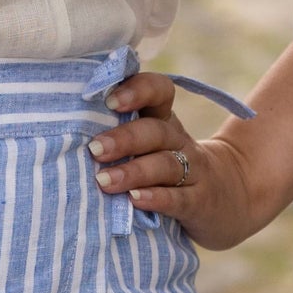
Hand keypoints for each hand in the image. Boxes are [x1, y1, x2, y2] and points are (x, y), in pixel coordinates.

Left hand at [87, 71, 267, 251]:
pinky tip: (135, 201)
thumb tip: (63, 131)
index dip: (137, 90)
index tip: (108, 99)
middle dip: (124, 138)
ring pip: (165, 165)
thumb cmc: (170, 170)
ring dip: (133, 171)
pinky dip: (156, 198)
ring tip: (104, 181)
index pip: (159, 91)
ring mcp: (193, 171)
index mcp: (164, 121)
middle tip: (94, 149)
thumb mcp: (152, 146)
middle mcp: (179, 141)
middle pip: (156, 131)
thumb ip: (120, 136)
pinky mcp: (199, 202)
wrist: (229, 199)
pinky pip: (178, 198)